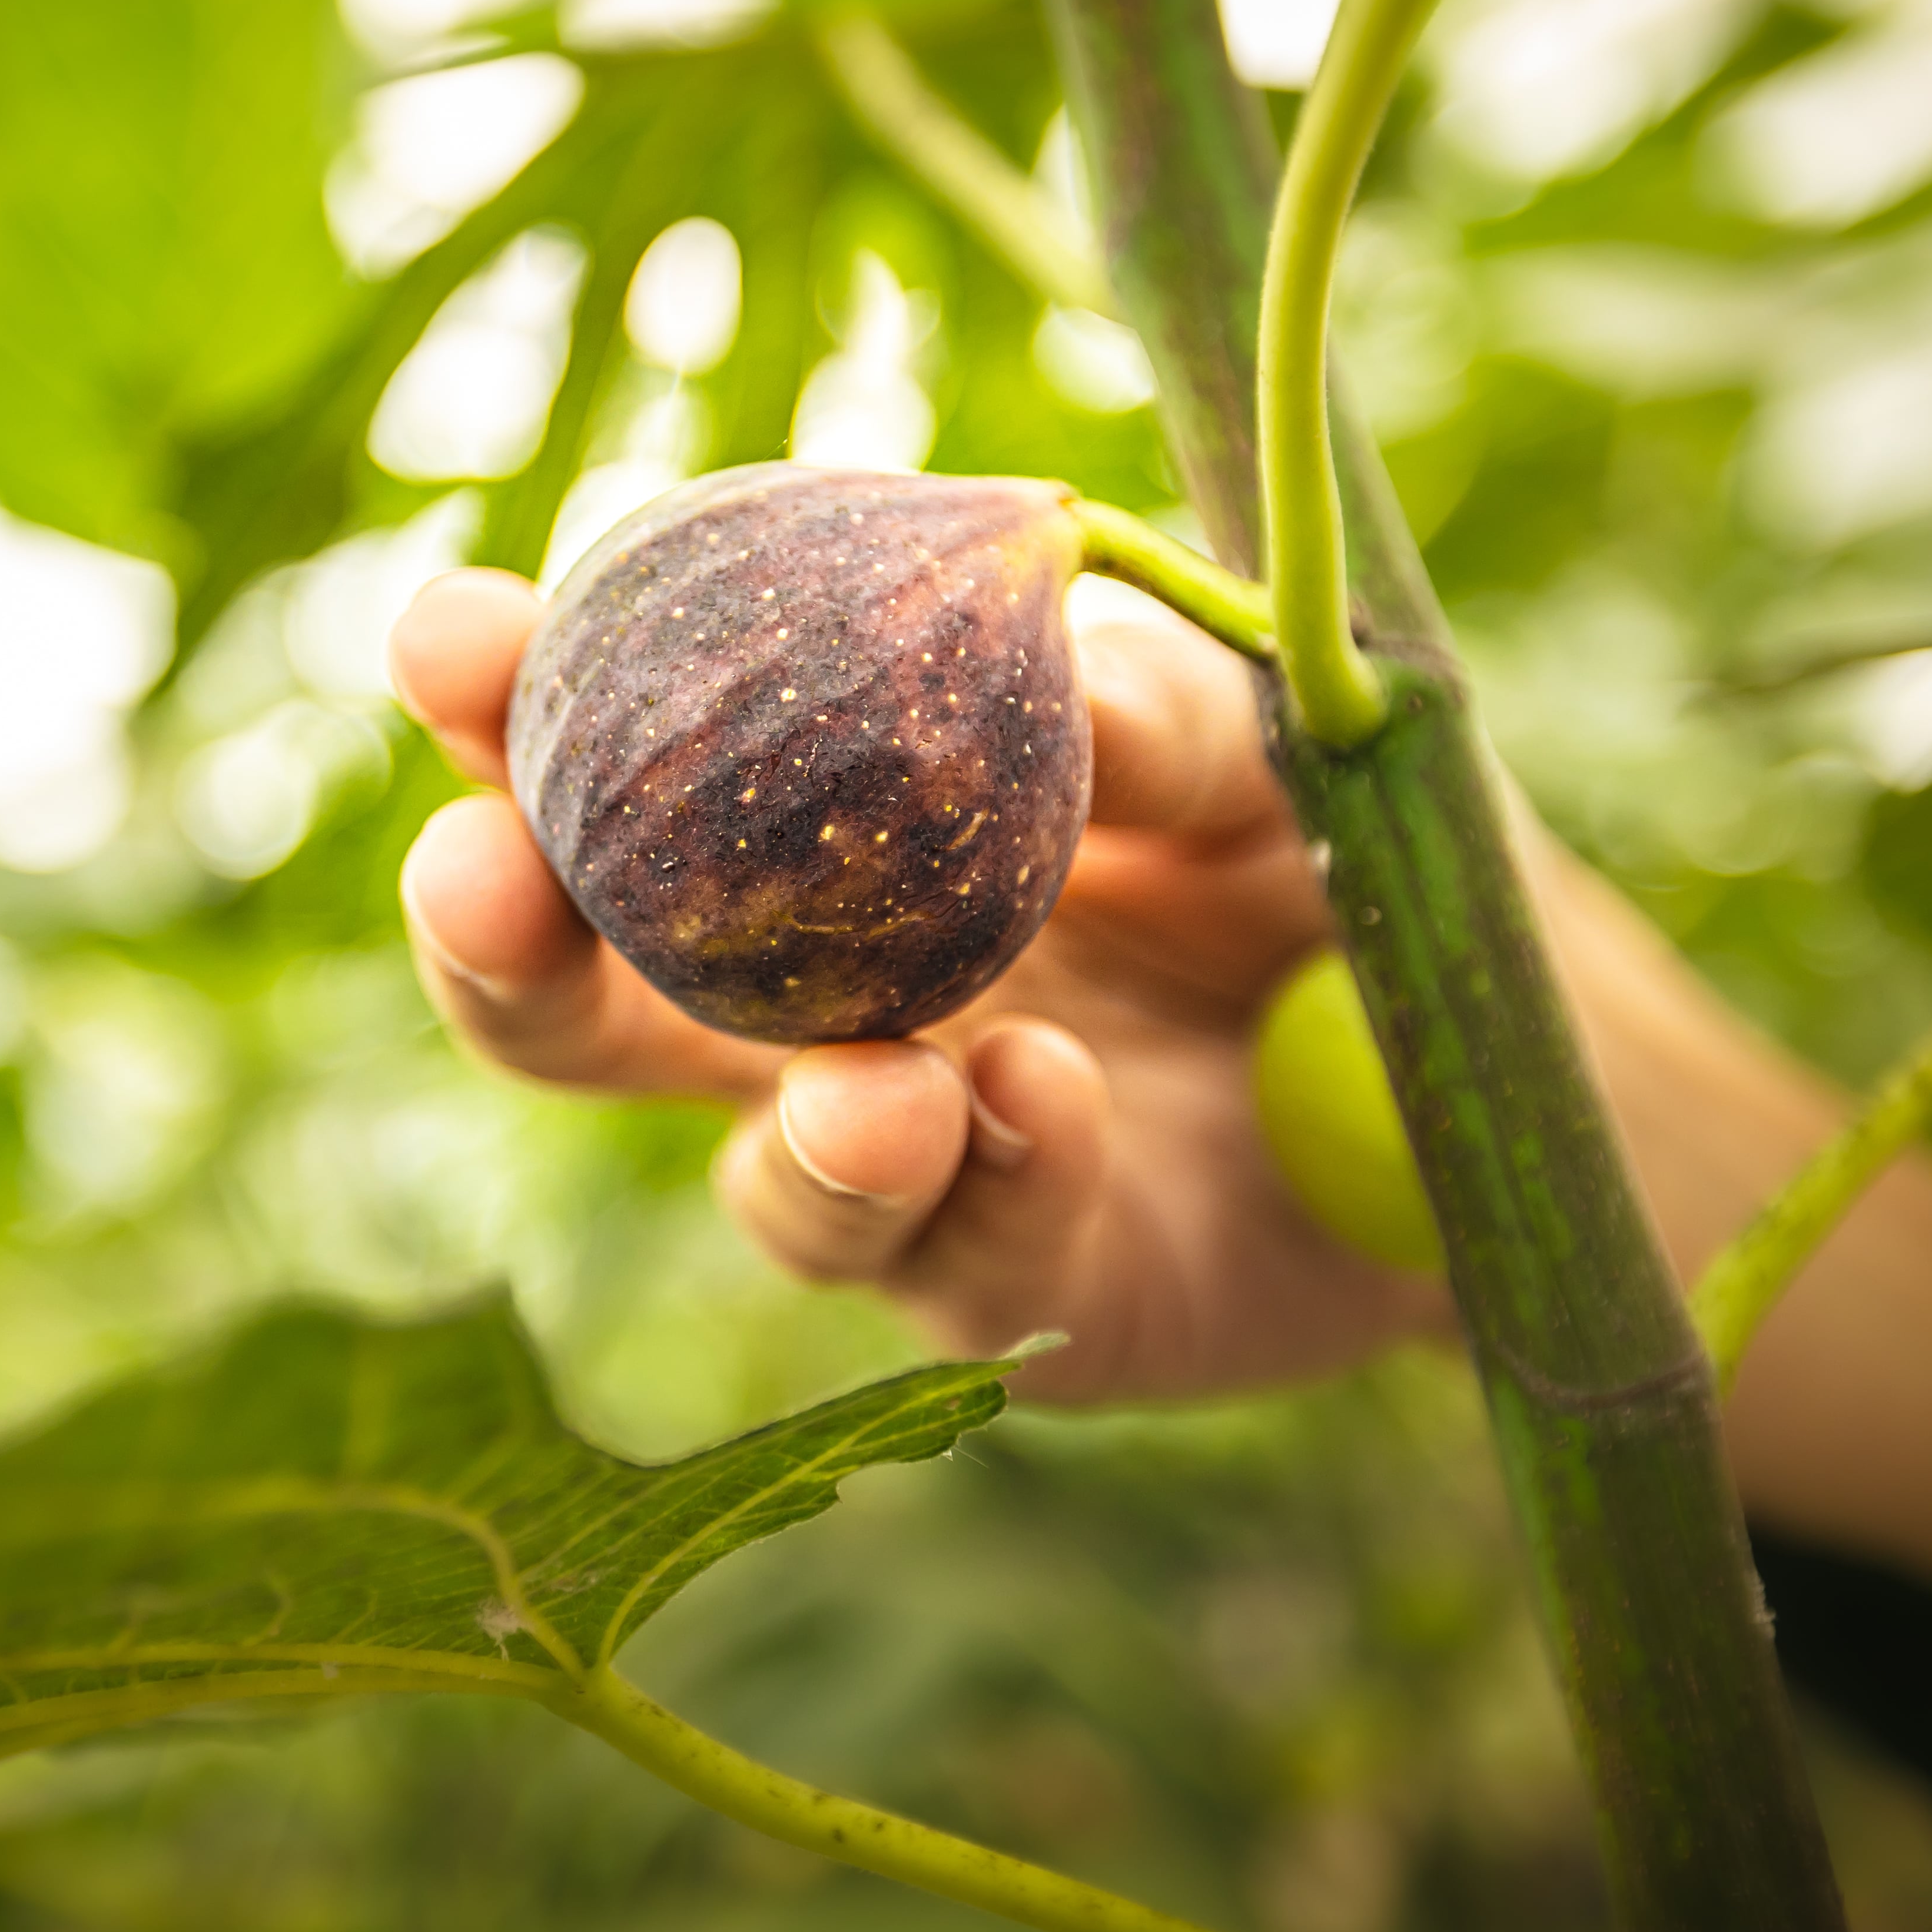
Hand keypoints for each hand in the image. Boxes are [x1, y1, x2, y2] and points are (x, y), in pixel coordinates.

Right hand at [389, 565, 1447, 1401]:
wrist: (1481, 1052)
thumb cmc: (1307, 845)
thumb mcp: (1247, 729)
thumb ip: (1141, 699)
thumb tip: (1047, 678)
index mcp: (816, 827)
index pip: (620, 766)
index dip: (509, 705)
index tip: (450, 641)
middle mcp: (816, 1008)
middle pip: (591, 1006)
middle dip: (502, 943)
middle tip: (475, 878)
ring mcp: (912, 1164)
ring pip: (766, 1179)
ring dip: (796, 1135)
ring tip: (870, 1094)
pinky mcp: (1027, 1290)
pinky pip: (971, 1261)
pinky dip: (999, 1181)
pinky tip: (1050, 1104)